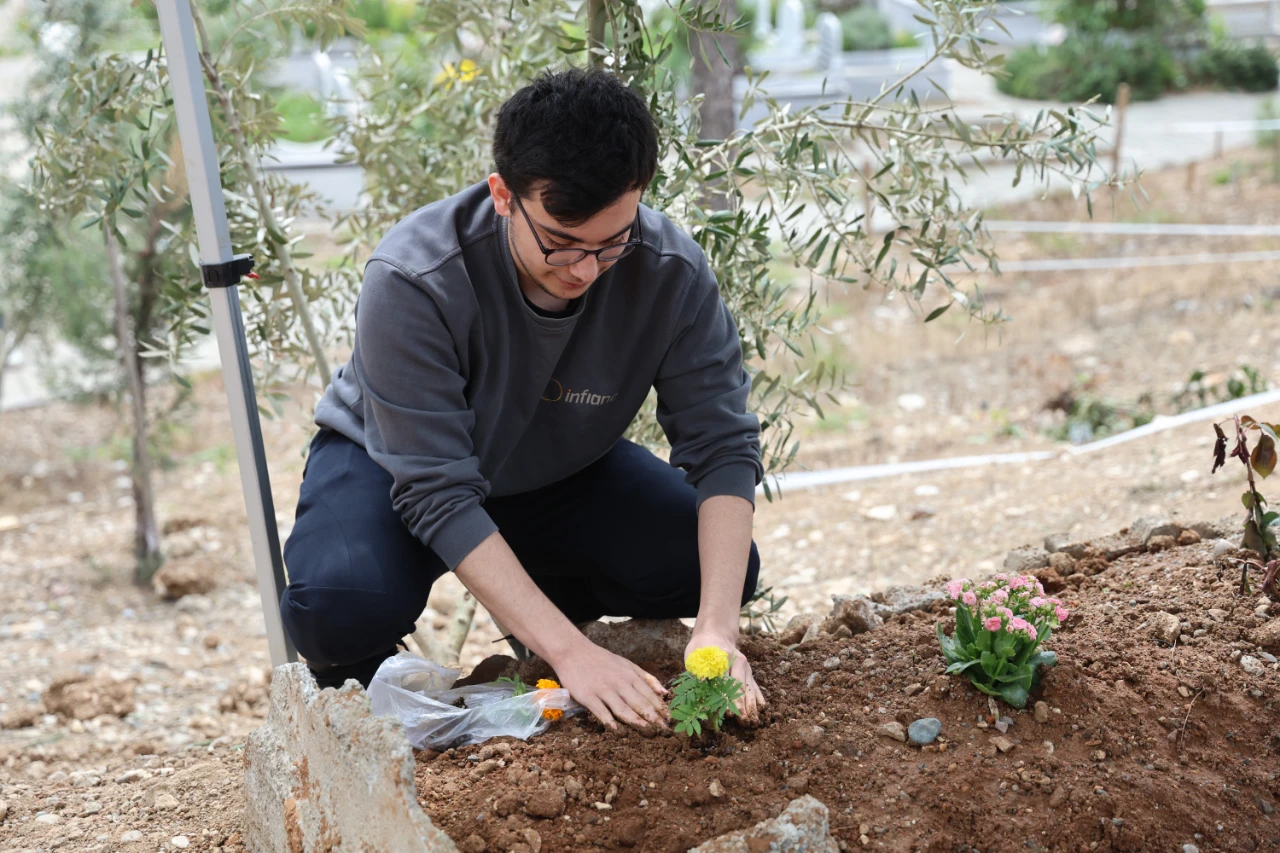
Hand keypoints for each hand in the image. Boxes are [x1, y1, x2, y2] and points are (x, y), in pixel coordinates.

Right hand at [552, 637, 669, 731]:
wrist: (574, 652)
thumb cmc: (603, 660)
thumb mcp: (627, 664)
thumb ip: (646, 678)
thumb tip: (665, 693)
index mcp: (630, 675)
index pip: (650, 695)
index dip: (662, 709)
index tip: (671, 722)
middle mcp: (619, 683)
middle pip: (640, 704)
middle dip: (654, 719)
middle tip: (665, 732)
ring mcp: (603, 690)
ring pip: (623, 709)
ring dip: (637, 722)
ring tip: (649, 733)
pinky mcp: (588, 696)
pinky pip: (601, 711)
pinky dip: (610, 721)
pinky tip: (618, 731)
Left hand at [685, 631, 765, 720]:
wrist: (714, 634)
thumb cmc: (701, 649)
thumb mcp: (694, 656)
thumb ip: (697, 672)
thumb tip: (701, 686)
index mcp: (724, 658)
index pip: (726, 681)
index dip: (727, 698)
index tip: (728, 712)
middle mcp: (739, 662)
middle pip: (740, 685)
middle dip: (742, 703)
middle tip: (742, 719)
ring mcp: (745, 667)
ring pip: (749, 687)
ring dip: (751, 703)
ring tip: (752, 718)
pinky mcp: (748, 671)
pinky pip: (755, 684)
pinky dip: (758, 695)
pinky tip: (762, 707)